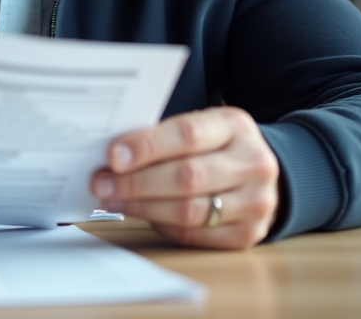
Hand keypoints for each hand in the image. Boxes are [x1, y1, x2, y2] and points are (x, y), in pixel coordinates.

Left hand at [90, 106, 279, 249]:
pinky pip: (195, 234)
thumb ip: (165, 137)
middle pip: (187, 176)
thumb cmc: (216, 146)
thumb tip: (114, 155)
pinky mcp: (249, 233)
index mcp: (236, 126)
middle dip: (136, 182)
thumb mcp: (201, 127)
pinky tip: (141, 213)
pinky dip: (162, 224)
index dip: (147, 147)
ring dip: (142, 206)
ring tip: (112, 199)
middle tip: (101, 183)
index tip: (113, 156)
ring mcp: (256, 201)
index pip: (188, 135)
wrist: (259, 172)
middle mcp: (253, 163)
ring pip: (189, 210)